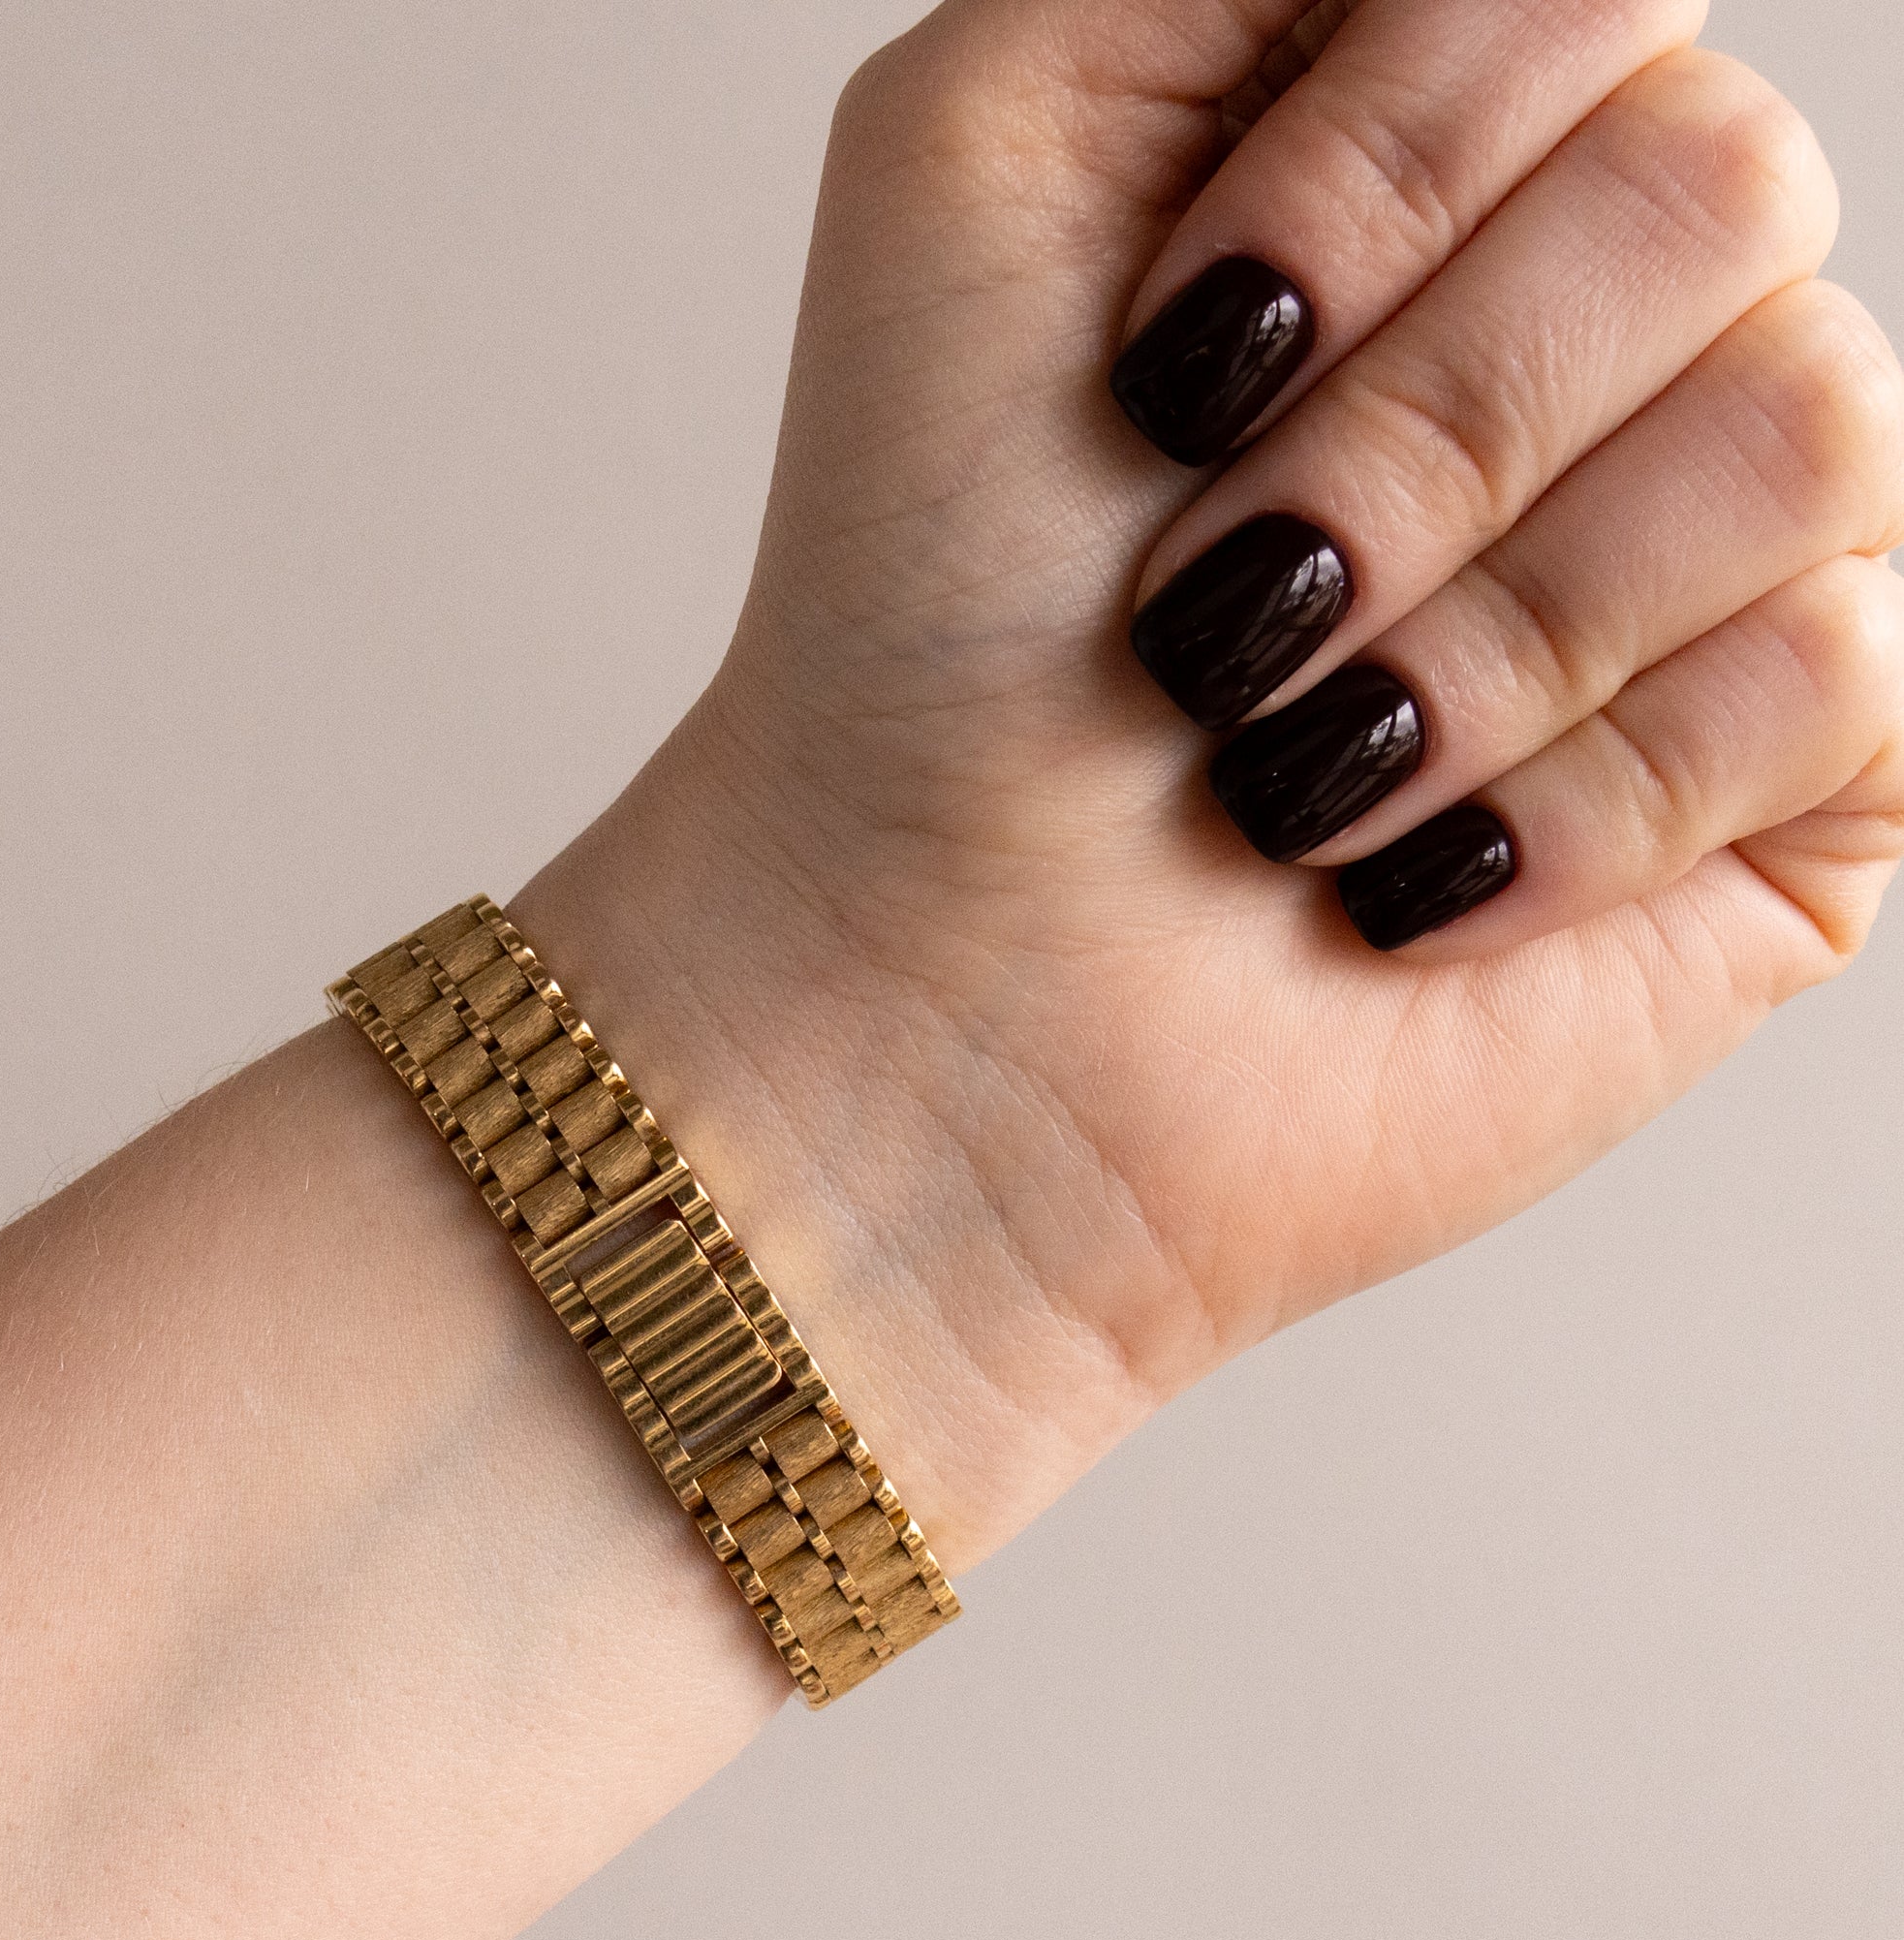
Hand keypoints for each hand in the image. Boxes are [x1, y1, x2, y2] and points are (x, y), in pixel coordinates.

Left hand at [520, 0, 1903, 1561]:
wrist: (942, 993)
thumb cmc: (926, 610)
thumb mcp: (984, 147)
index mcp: (1445, 159)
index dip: (1384, 179)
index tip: (1172, 374)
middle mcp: (1608, 330)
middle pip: (1725, 183)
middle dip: (1412, 440)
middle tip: (1216, 610)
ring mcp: (1720, 558)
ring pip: (1804, 426)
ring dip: (1478, 634)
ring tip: (1292, 764)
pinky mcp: (1790, 785)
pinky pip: (1844, 673)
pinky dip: (1570, 795)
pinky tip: (1408, 876)